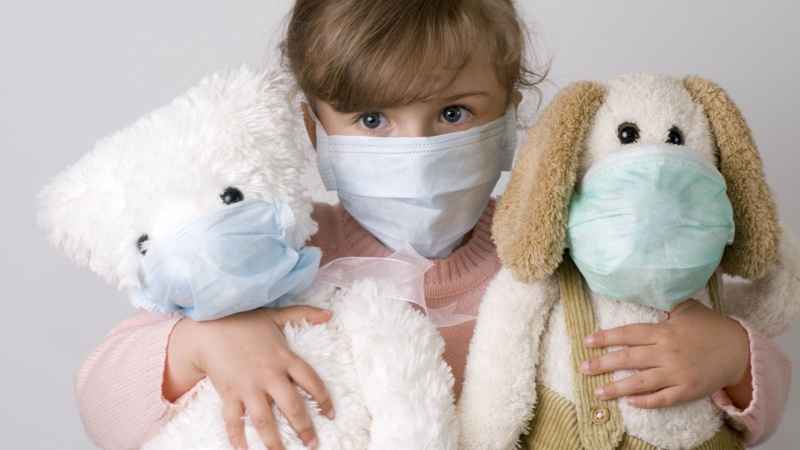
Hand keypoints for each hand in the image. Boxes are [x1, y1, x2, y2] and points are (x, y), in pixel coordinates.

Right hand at [167, 306, 333, 449]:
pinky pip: (233, 420)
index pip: (311, 381)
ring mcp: (248, 386)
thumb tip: (329, 314)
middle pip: (292, 406)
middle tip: (312, 444)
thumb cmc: (244, 320)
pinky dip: (237, 437)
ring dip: (273, 440)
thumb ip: (304, 313)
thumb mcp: (276, 315)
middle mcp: (269, 375)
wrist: (208, 325)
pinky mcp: (228, 393)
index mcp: (284, 358)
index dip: (323, 399)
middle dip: (304, 427)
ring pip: (264, 419)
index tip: (331, 414)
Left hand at [579, 299, 750, 408]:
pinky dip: (646, 401)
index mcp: (664, 331)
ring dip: (617, 388)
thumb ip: (666, 303)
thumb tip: (648, 287)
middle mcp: (667, 352)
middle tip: (583, 368)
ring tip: (597, 392)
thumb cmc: (711, 327)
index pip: (628, 334)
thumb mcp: (688, 308)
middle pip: (628, 358)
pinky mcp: (688, 390)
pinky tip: (630, 402)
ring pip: (641, 382)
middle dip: (603, 363)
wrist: (740, 350)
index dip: (606, 337)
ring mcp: (677, 373)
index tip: (587, 341)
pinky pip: (662, 398)